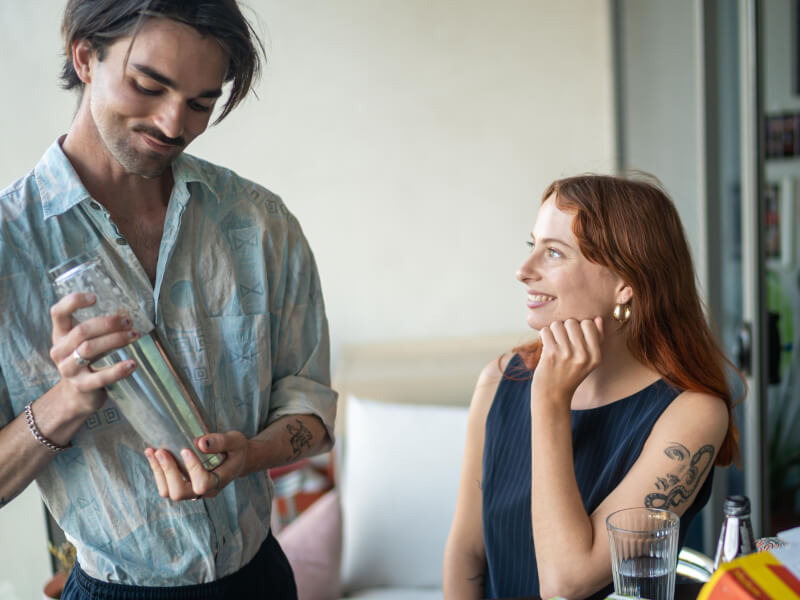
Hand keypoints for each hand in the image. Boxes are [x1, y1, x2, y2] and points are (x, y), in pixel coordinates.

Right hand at [49, 292, 137, 414]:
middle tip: (128, 321)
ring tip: (135, 335)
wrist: (77, 397)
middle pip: (82, 331)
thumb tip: (127, 313)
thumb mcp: (86, 343)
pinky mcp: (81, 386)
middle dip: (108, 324)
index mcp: (60, 335)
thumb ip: (98, 329)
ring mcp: (68, 369)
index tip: (95, 297)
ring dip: (115, 340)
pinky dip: (118, 370)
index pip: (58, 313)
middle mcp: (60, 351)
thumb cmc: (86, 362)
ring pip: (89, 349)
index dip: (73, 302)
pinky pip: (100, 377)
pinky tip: (132, 364)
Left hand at [144, 431, 249, 500]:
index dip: (192, 469)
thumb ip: (220, 441)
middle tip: (161, 451)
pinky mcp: (184, 485)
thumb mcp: (235, 441)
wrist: (238, 459)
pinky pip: (166, 485)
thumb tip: (199, 442)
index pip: (202, 483)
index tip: (185, 450)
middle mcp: (204, 491)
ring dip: (158, 472)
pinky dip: (157, 470)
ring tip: (153, 451)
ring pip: (168, 491)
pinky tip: (153, 453)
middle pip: (179, 492)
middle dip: (168, 472)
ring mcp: (193, 490)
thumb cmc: (237, 450)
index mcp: (219, 481)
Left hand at [532, 317, 603, 405]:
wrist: (552, 395)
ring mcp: (567, 354)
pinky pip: (545, 331)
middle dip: (564, 328)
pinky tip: (546, 345)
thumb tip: (597, 318)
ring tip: (554, 342)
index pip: (589, 324)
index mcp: (595, 356)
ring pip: (557, 325)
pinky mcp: (551, 354)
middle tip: (561, 341)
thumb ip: (596, 340)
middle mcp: (583, 355)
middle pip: (572, 322)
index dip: (579, 327)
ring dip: (552, 331)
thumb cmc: (570, 375)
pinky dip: (543, 336)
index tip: (573, 337)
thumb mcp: (589, 362)